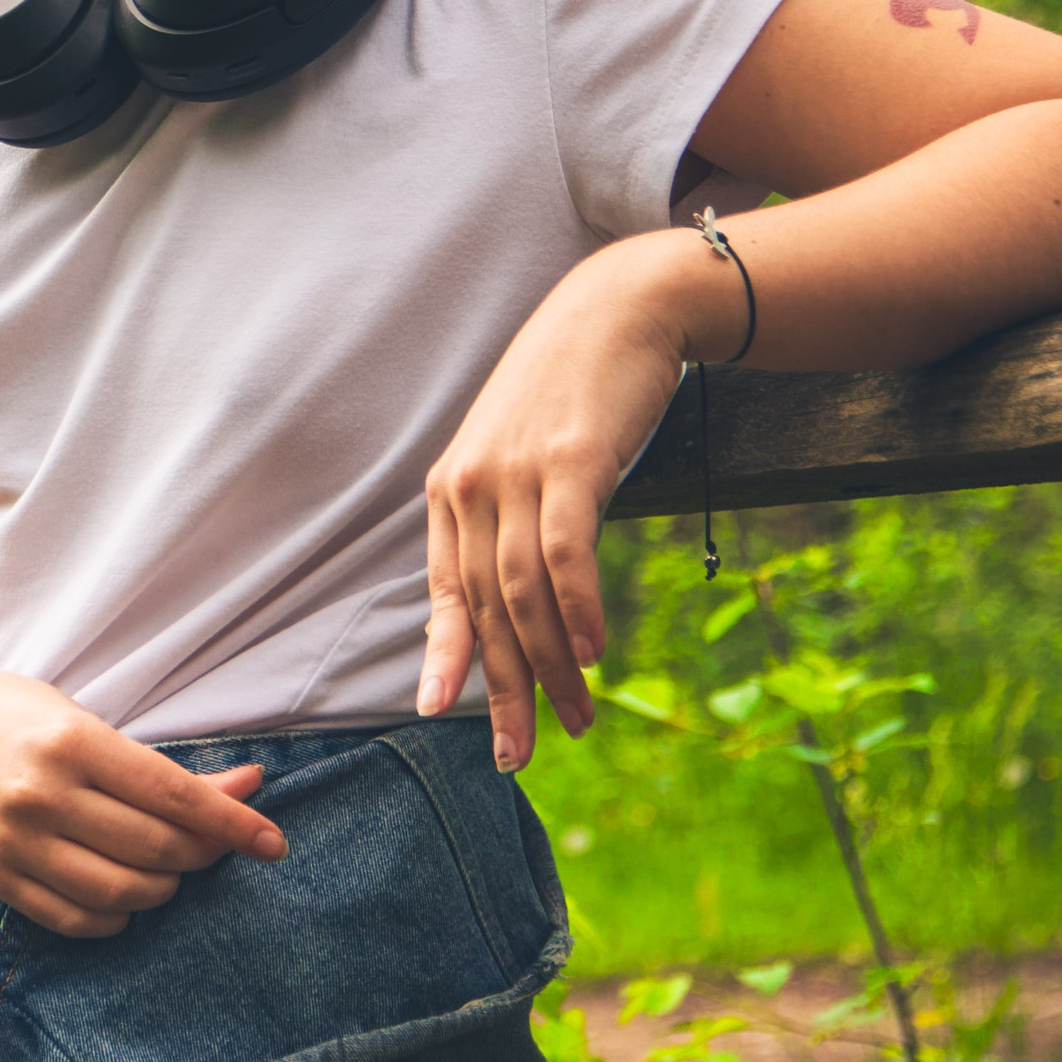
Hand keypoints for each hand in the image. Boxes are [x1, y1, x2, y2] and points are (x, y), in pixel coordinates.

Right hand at [0, 665, 282, 937]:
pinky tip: (124, 898)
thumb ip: (164, 768)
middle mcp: (44, 795)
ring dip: (162, 889)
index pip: (175, 797)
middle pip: (156, 849)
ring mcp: (15, 842)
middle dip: (202, 854)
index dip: (232, 824)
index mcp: (73, 743)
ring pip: (120, 894)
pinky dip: (114, 918)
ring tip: (166, 868)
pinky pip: (73, 920)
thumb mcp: (88, 723)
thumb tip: (249, 786)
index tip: (273, 843)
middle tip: (214, 846)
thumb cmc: (14, 718)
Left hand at [418, 237, 704, 770]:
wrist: (619, 309)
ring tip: (574, 717)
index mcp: (452, 490)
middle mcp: (471, 484)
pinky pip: (563, 552)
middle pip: (482, 608)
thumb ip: (506, 516)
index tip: (442, 713)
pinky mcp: (568, 461)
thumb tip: (514, 594)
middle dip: (502, 688)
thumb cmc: (574, 390)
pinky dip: (577, 609)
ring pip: (522, 594)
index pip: (443, 591)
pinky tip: (595, 653)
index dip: (444, 656)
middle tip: (519, 753)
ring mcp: (516, 472)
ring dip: (551, 666)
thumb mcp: (521, 454)